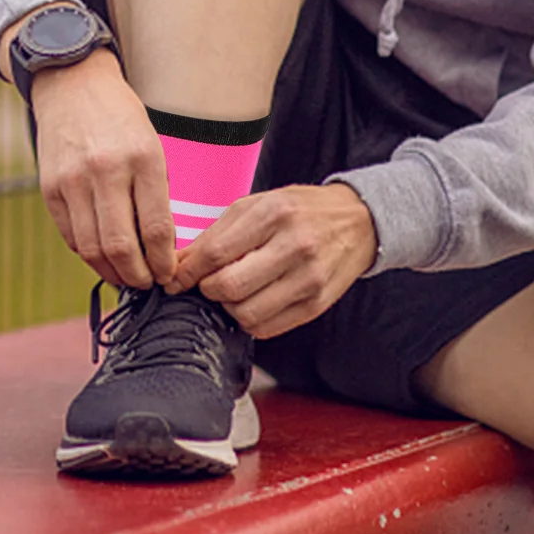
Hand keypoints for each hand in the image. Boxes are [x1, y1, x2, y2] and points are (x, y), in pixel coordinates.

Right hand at [28, 47, 176, 290]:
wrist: (74, 85)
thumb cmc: (121, 118)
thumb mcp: (152, 145)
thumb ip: (155, 193)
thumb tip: (161, 247)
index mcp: (142, 158)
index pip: (156, 228)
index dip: (164, 262)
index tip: (169, 275)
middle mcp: (106, 170)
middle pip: (121, 246)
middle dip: (139, 276)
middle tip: (148, 284)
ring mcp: (73, 180)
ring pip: (92, 249)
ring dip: (112, 273)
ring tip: (126, 277)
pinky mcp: (50, 188)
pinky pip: (71, 236)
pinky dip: (88, 255)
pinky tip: (102, 258)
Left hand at [167, 182, 377, 338]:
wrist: (357, 222)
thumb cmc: (301, 210)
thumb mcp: (257, 205)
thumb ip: (217, 233)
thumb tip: (180, 263)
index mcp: (274, 214)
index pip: (217, 253)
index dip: (188, 272)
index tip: (176, 279)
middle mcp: (295, 246)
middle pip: (229, 287)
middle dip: (207, 290)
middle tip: (207, 282)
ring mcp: (309, 279)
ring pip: (247, 314)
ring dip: (229, 307)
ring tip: (233, 291)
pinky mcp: (316, 305)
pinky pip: (268, 328)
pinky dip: (251, 320)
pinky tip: (254, 300)